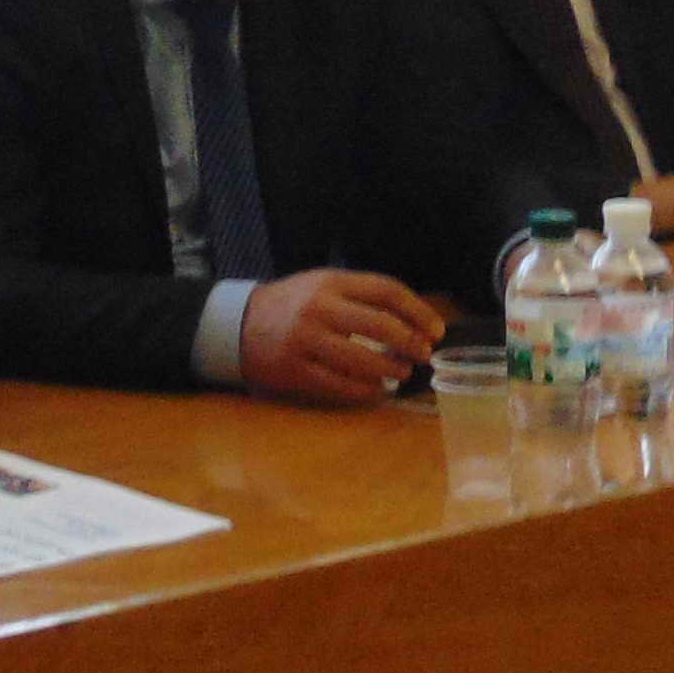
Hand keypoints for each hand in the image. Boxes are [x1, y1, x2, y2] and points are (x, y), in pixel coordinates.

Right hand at [239, 268, 448, 405]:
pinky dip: (363, 390)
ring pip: (361, 360)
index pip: (386, 291)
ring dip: (390, 370)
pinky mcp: (294, 370)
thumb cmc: (292, 304)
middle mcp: (319, 308)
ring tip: (401, 373)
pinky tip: (376, 390)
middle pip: (380, 325)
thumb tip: (413, 322)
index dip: (418, 311)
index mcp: (331, 282)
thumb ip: (361, 298)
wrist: (237, 324)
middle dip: (410, 343)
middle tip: (424, 355)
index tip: (436, 330)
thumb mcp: (323, 286)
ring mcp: (305, 340)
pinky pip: (338, 385)